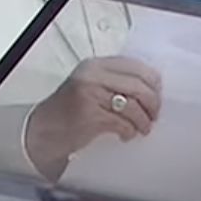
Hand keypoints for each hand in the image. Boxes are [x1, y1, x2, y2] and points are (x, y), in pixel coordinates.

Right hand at [24, 56, 161, 179]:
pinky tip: (126, 135)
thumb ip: (117, 82)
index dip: (153, 84)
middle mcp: (92, 76)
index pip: (137, 68)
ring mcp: (90, 94)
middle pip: (139, 86)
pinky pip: (123, 123)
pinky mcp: (90, 115)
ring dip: (143, 122)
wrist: (43, 131)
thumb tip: (153, 90)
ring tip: (142, 129)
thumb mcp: (92, 86)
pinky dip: (129, 132)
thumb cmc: (71, 111)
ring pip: (133, 106)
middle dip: (153, 104)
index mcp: (96, 65)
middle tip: (154, 116)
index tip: (157, 97)